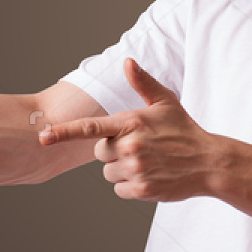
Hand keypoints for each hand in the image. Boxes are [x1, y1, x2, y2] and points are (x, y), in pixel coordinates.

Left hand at [37, 58, 221, 200]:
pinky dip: (130, 187)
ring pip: (108, 174)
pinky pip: (119, 190)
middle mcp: (130, 146)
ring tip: (147, 162)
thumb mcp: (165, 102)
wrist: (209, 162)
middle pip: (99, 153)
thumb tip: (127, 61)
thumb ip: (143, 82)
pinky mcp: (142, 189)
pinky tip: (149, 176)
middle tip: (139, 148)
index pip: (91, 128)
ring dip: (122, 170)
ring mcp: (136, 169)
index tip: (43, 137)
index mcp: (131, 123)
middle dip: (113, 152)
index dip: (64, 132)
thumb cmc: (184, 130)